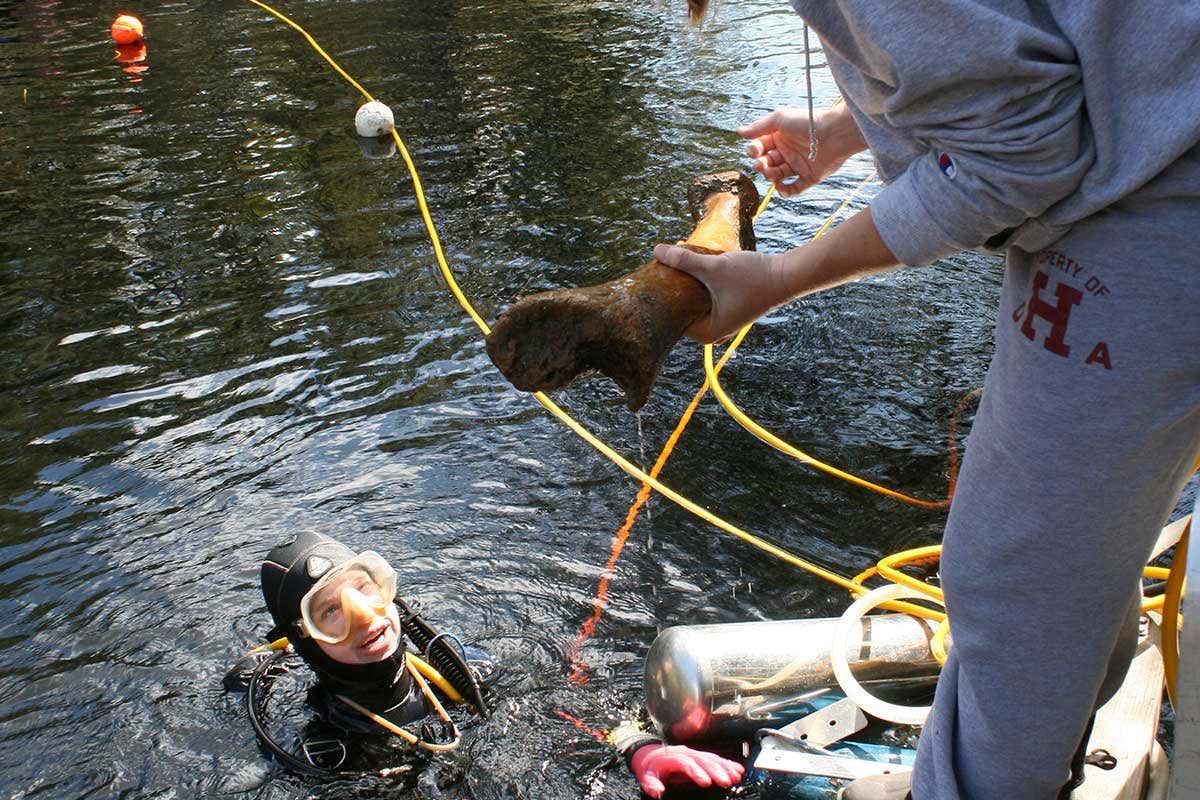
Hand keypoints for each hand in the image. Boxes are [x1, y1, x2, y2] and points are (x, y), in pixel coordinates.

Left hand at [630, 744, 744, 798]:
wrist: (649, 755)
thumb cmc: (650, 768)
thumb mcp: (646, 776)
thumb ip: (651, 784)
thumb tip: (657, 791)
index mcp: (672, 757)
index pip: (687, 764)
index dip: (697, 772)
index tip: (706, 782)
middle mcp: (685, 753)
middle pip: (702, 760)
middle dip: (716, 770)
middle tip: (727, 780)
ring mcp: (693, 754)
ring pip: (711, 758)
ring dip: (724, 766)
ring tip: (735, 775)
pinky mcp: (699, 757)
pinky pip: (714, 758)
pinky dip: (726, 763)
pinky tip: (736, 769)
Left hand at [654, 243, 786, 343]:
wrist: (787, 275)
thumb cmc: (753, 277)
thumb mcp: (714, 267)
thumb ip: (685, 260)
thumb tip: (657, 251)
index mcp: (707, 332)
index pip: (671, 319)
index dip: (660, 299)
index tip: (649, 280)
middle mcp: (713, 331)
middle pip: (681, 311)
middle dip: (670, 290)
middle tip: (656, 271)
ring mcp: (721, 321)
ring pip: (693, 302)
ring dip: (684, 285)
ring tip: (670, 267)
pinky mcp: (728, 308)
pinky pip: (704, 297)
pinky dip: (698, 284)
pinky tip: (690, 267)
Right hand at [739, 106, 863, 196]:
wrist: (834, 133)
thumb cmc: (807, 122)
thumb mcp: (780, 118)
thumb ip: (759, 126)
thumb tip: (739, 132)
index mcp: (780, 137)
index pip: (760, 147)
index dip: (754, 151)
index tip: (754, 150)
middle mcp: (788, 152)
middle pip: (767, 163)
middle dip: (760, 165)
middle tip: (761, 164)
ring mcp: (798, 165)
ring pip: (777, 176)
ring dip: (769, 176)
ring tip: (769, 172)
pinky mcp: (809, 177)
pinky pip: (794, 189)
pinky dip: (785, 191)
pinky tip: (780, 187)